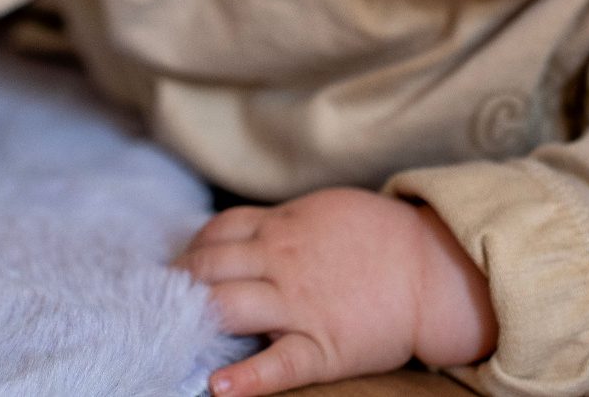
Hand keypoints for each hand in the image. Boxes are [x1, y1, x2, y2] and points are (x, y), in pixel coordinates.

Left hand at [173, 188, 496, 395]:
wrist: (430, 269)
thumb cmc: (377, 236)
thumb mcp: (320, 210)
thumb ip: (278, 220)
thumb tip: (237, 231)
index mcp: (282, 226)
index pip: (217, 232)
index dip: (191, 249)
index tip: (176, 265)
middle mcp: (281, 261)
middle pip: (211, 267)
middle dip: (180, 283)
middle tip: (159, 299)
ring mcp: (299, 303)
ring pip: (231, 305)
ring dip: (197, 317)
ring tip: (172, 330)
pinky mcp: (322, 345)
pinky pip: (277, 363)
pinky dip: (245, 377)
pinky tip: (217, 386)